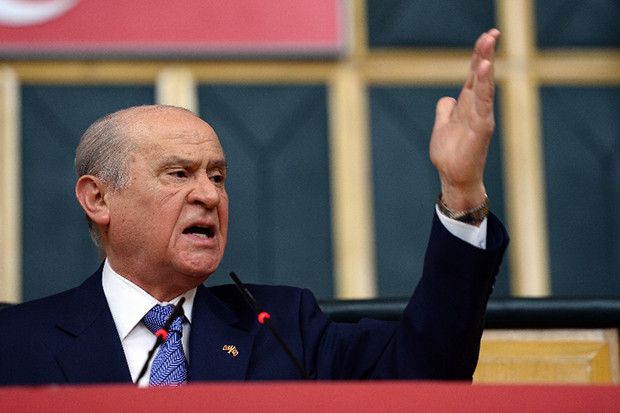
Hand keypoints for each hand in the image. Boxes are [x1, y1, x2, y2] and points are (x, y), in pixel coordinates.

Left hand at [429, 29, 499, 210]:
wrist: (454, 178)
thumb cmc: (451, 155)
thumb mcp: (442, 127)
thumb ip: (444, 111)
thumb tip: (446, 99)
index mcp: (468, 106)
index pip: (474, 76)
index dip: (478, 56)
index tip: (486, 36)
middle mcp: (477, 109)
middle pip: (481, 76)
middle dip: (485, 53)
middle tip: (491, 32)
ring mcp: (481, 118)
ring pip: (485, 86)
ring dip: (486, 64)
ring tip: (488, 44)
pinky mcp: (480, 129)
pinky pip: (483, 103)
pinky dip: (485, 86)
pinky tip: (485, 69)